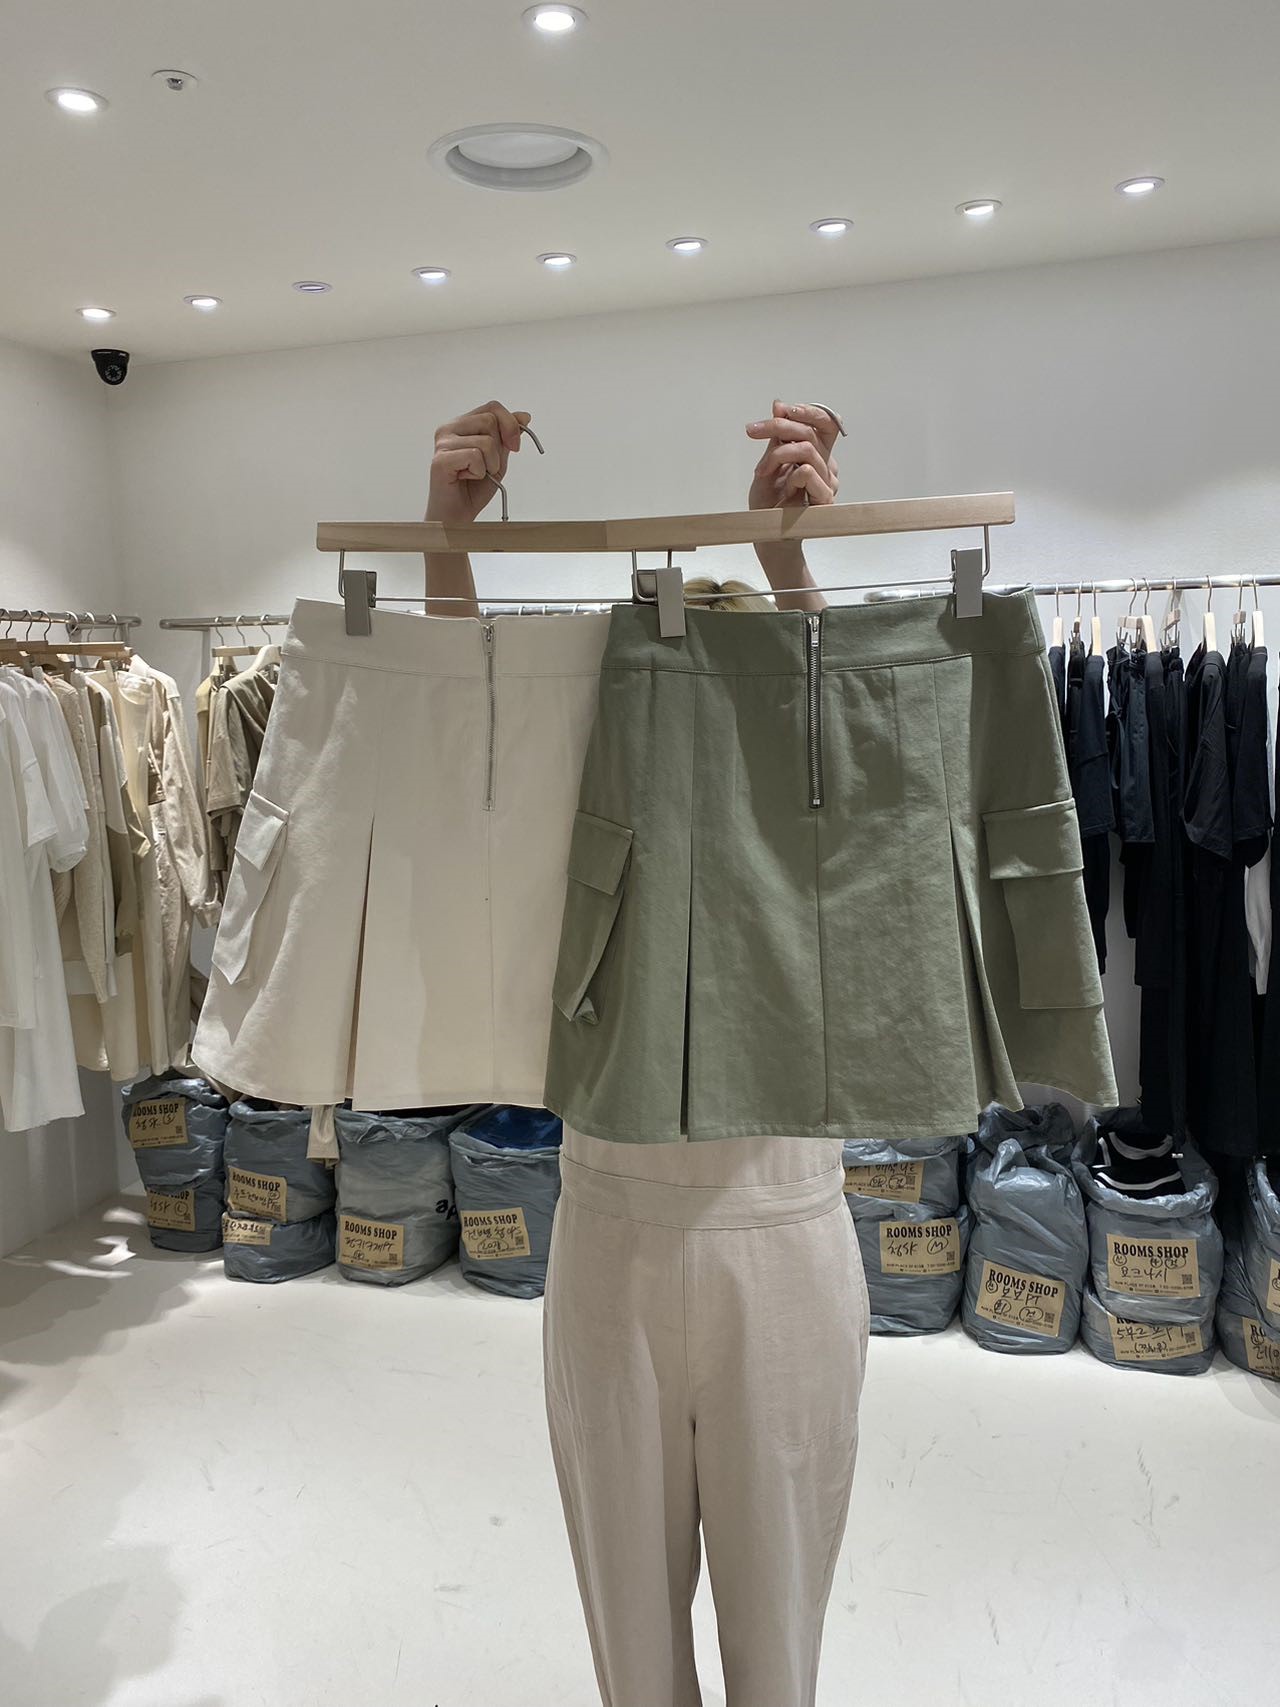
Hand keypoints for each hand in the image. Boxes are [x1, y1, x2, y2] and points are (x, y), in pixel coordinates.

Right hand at [427, 400, 530, 524]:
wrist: (458, 516)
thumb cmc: (473, 488)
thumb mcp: (499, 458)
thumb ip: (508, 436)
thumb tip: (524, 416)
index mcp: (461, 424)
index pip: (492, 407)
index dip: (510, 424)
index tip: (515, 446)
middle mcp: (448, 429)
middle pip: (490, 421)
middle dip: (499, 449)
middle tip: (489, 468)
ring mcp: (442, 443)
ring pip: (486, 441)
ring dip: (490, 465)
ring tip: (475, 475)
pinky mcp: (441, 459)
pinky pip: (475, 456)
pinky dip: (479, 472)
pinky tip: (465, 478)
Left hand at [745, 400, 840, 508]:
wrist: (766, 535)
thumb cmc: (768, 504)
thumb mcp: (768, 464)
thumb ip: (776, 438)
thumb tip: (779, 405)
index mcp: (816, 454)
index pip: (825, 423)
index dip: (808, 411)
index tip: (780, 410)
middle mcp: (825, 465)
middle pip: (812, 431)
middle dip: (780, 426)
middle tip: (753, 430)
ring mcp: (827, 482)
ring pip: (808, 450)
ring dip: (778, 454)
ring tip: (761, 470)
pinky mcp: (824, 499)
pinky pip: (809, 473)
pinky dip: (790, 474)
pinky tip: (782, 487)